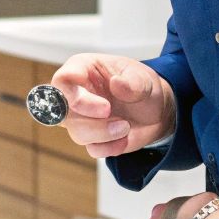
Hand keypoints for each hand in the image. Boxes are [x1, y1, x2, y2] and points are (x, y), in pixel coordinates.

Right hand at [50, 53, 175, 159]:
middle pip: (64, 112)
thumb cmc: (142, 85)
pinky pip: (92, 149)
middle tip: (116, 118)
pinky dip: (111, 147)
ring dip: (105, 134)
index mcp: (83, 69)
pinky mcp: (92, 138)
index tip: (106, 107)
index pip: (62, 81)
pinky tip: (125, 138)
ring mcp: (82, 117)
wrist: (156, 109)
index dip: (76, 98)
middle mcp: (76, 93)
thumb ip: (133, 81)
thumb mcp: (144, 77)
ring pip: (77, 133)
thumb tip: (117, 84)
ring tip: (126, 126)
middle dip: (92, 121)